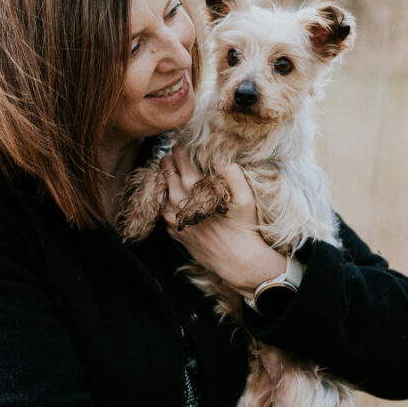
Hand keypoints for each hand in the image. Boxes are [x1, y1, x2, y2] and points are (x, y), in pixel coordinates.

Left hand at [160, 148, 285, 298]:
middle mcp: (180, 204)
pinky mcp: (174, 232)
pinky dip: (164, 199)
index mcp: (195, 191)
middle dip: (168, 162)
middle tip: (171, 154)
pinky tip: (171, 195)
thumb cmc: (244, 228)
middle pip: (167, 175)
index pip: (180, 163)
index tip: (180, 145)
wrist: (238, 261)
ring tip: (169, 171)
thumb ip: (233, 174)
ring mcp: (174, 219)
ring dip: (164, 180)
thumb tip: (221, 158)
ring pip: (161, 192)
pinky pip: (162, 210)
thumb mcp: (246, 199)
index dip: (180, 151)